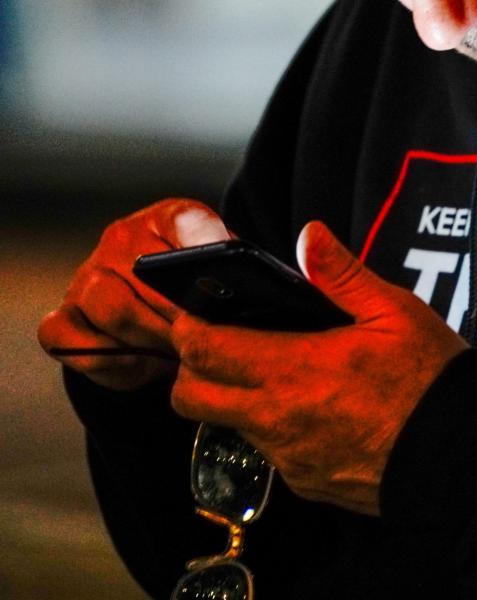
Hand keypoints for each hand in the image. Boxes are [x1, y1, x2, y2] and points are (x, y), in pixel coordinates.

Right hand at [38, 198, 229, 390]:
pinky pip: (68, 337)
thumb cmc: (205, 295)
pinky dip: (103, 355)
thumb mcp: (231, 277)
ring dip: (149, 338)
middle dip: (181, 314)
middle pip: (147, 277)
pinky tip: (136, 360)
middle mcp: (123, 238)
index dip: (202, 244)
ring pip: (113, 310)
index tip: (217, 264)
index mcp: (171, 219)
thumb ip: (238, 274)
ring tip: (178, 351)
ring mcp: (89, 275)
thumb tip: (245, 286)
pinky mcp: (66, 315)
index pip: (185, 222)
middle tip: (205, 336)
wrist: (167, 320)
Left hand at [168, 221, 467, 515]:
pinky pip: (267, 453)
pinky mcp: (304, 480)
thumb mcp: (395, 313)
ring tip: (275, 375)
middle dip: (191, 369)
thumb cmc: (431, 383)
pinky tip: (311, 411)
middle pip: (190, 397)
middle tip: (221, 347)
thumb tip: (309, 236)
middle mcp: (278, 416)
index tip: (197, 314)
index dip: (188, 327)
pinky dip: (273, 429)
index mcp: (295, 367)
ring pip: (226, 425)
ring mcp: (288, 454)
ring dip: (232, 399)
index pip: (202, 349)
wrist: (460, 456)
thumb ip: (342, 275)